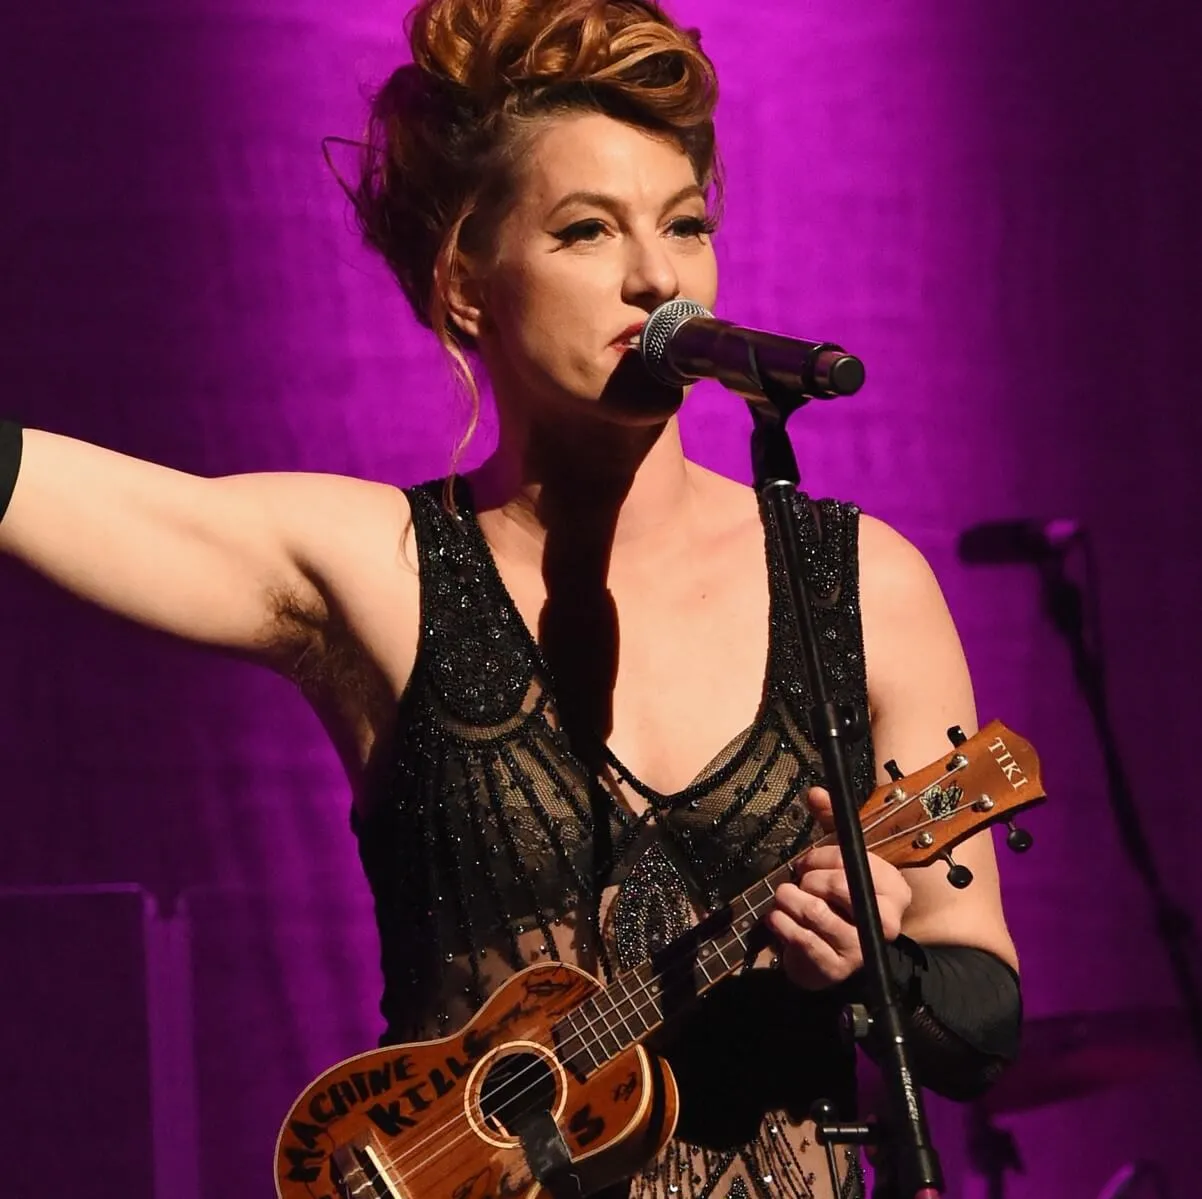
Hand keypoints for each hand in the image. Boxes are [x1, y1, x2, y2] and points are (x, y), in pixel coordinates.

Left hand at [764, 787, 912, 990]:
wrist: (833, 954)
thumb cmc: (839, 899)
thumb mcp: (840, 857)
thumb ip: (831, 823)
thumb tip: (815, 792)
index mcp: (896, 889)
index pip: (853, 860)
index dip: (823, 857)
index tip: (810, 862)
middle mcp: (886, 922)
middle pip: (835, 885)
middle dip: (807, 878)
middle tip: (800, 881)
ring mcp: (862, 949)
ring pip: (813, 911)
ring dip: (789, 899)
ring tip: (785, 897)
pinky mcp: (836, 969)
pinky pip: (800, 938)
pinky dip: (781, 923)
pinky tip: (778, 917)